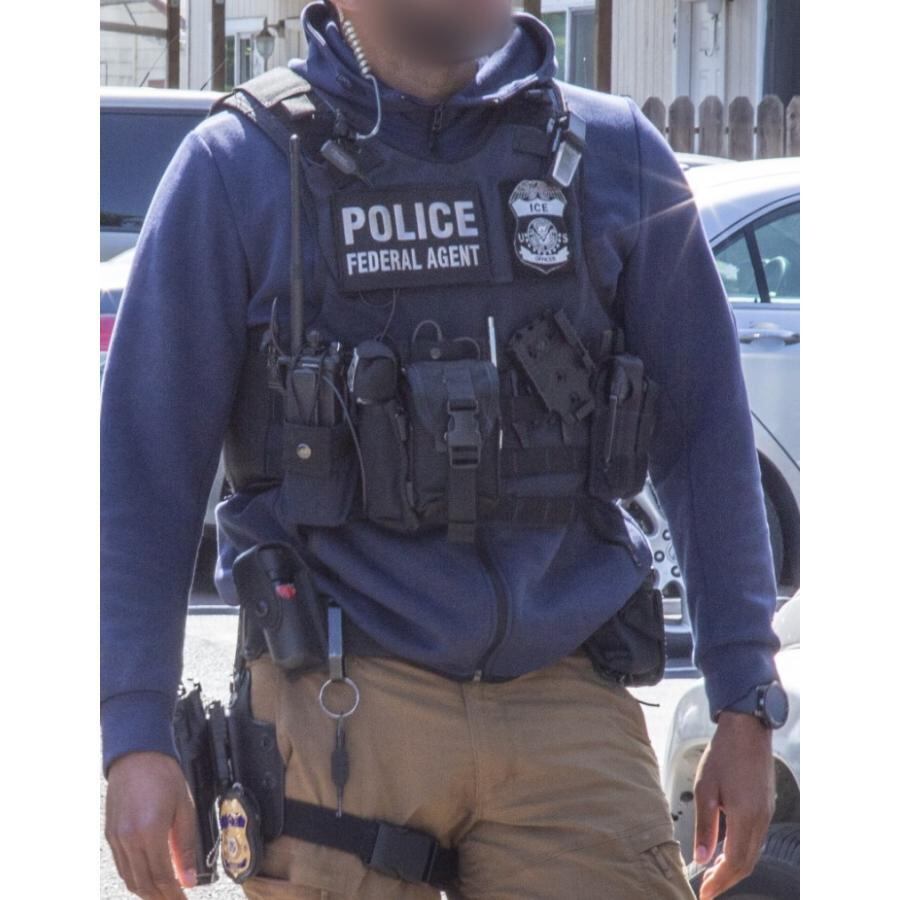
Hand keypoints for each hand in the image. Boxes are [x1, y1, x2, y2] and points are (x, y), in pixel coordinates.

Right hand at [105, 750, 198, 898]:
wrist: (137, 756)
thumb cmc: (164, 777)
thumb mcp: (184, 808)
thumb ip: (185, 846)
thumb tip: (188, 879)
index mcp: (150, 832)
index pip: (161, 877)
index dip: (173, 895)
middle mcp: (129, 839)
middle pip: (143, 884)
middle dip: (160, 898)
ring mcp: (116, 838)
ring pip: (129, 878)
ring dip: (146, 892)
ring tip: (163, 894)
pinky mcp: (110, 835)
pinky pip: (121, 866)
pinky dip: (134, 878)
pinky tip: (147, 879)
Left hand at [692, 711, 775, 899]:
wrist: (748, 730)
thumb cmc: (723, 755)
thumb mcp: (705, 788)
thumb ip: (705, 826)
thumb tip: (702, 858)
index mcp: (746, 817)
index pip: (735, 862)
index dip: (720, 882)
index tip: (705, 894)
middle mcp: (761, 820)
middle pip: (747, 862)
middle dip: (728, 880)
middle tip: (708, 888)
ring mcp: (767, 813)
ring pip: (754, 852)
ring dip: (735, 867)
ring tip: (714, 874)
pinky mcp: (767, 806)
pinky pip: (757, 838)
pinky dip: (742, 851)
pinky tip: (727, 850)